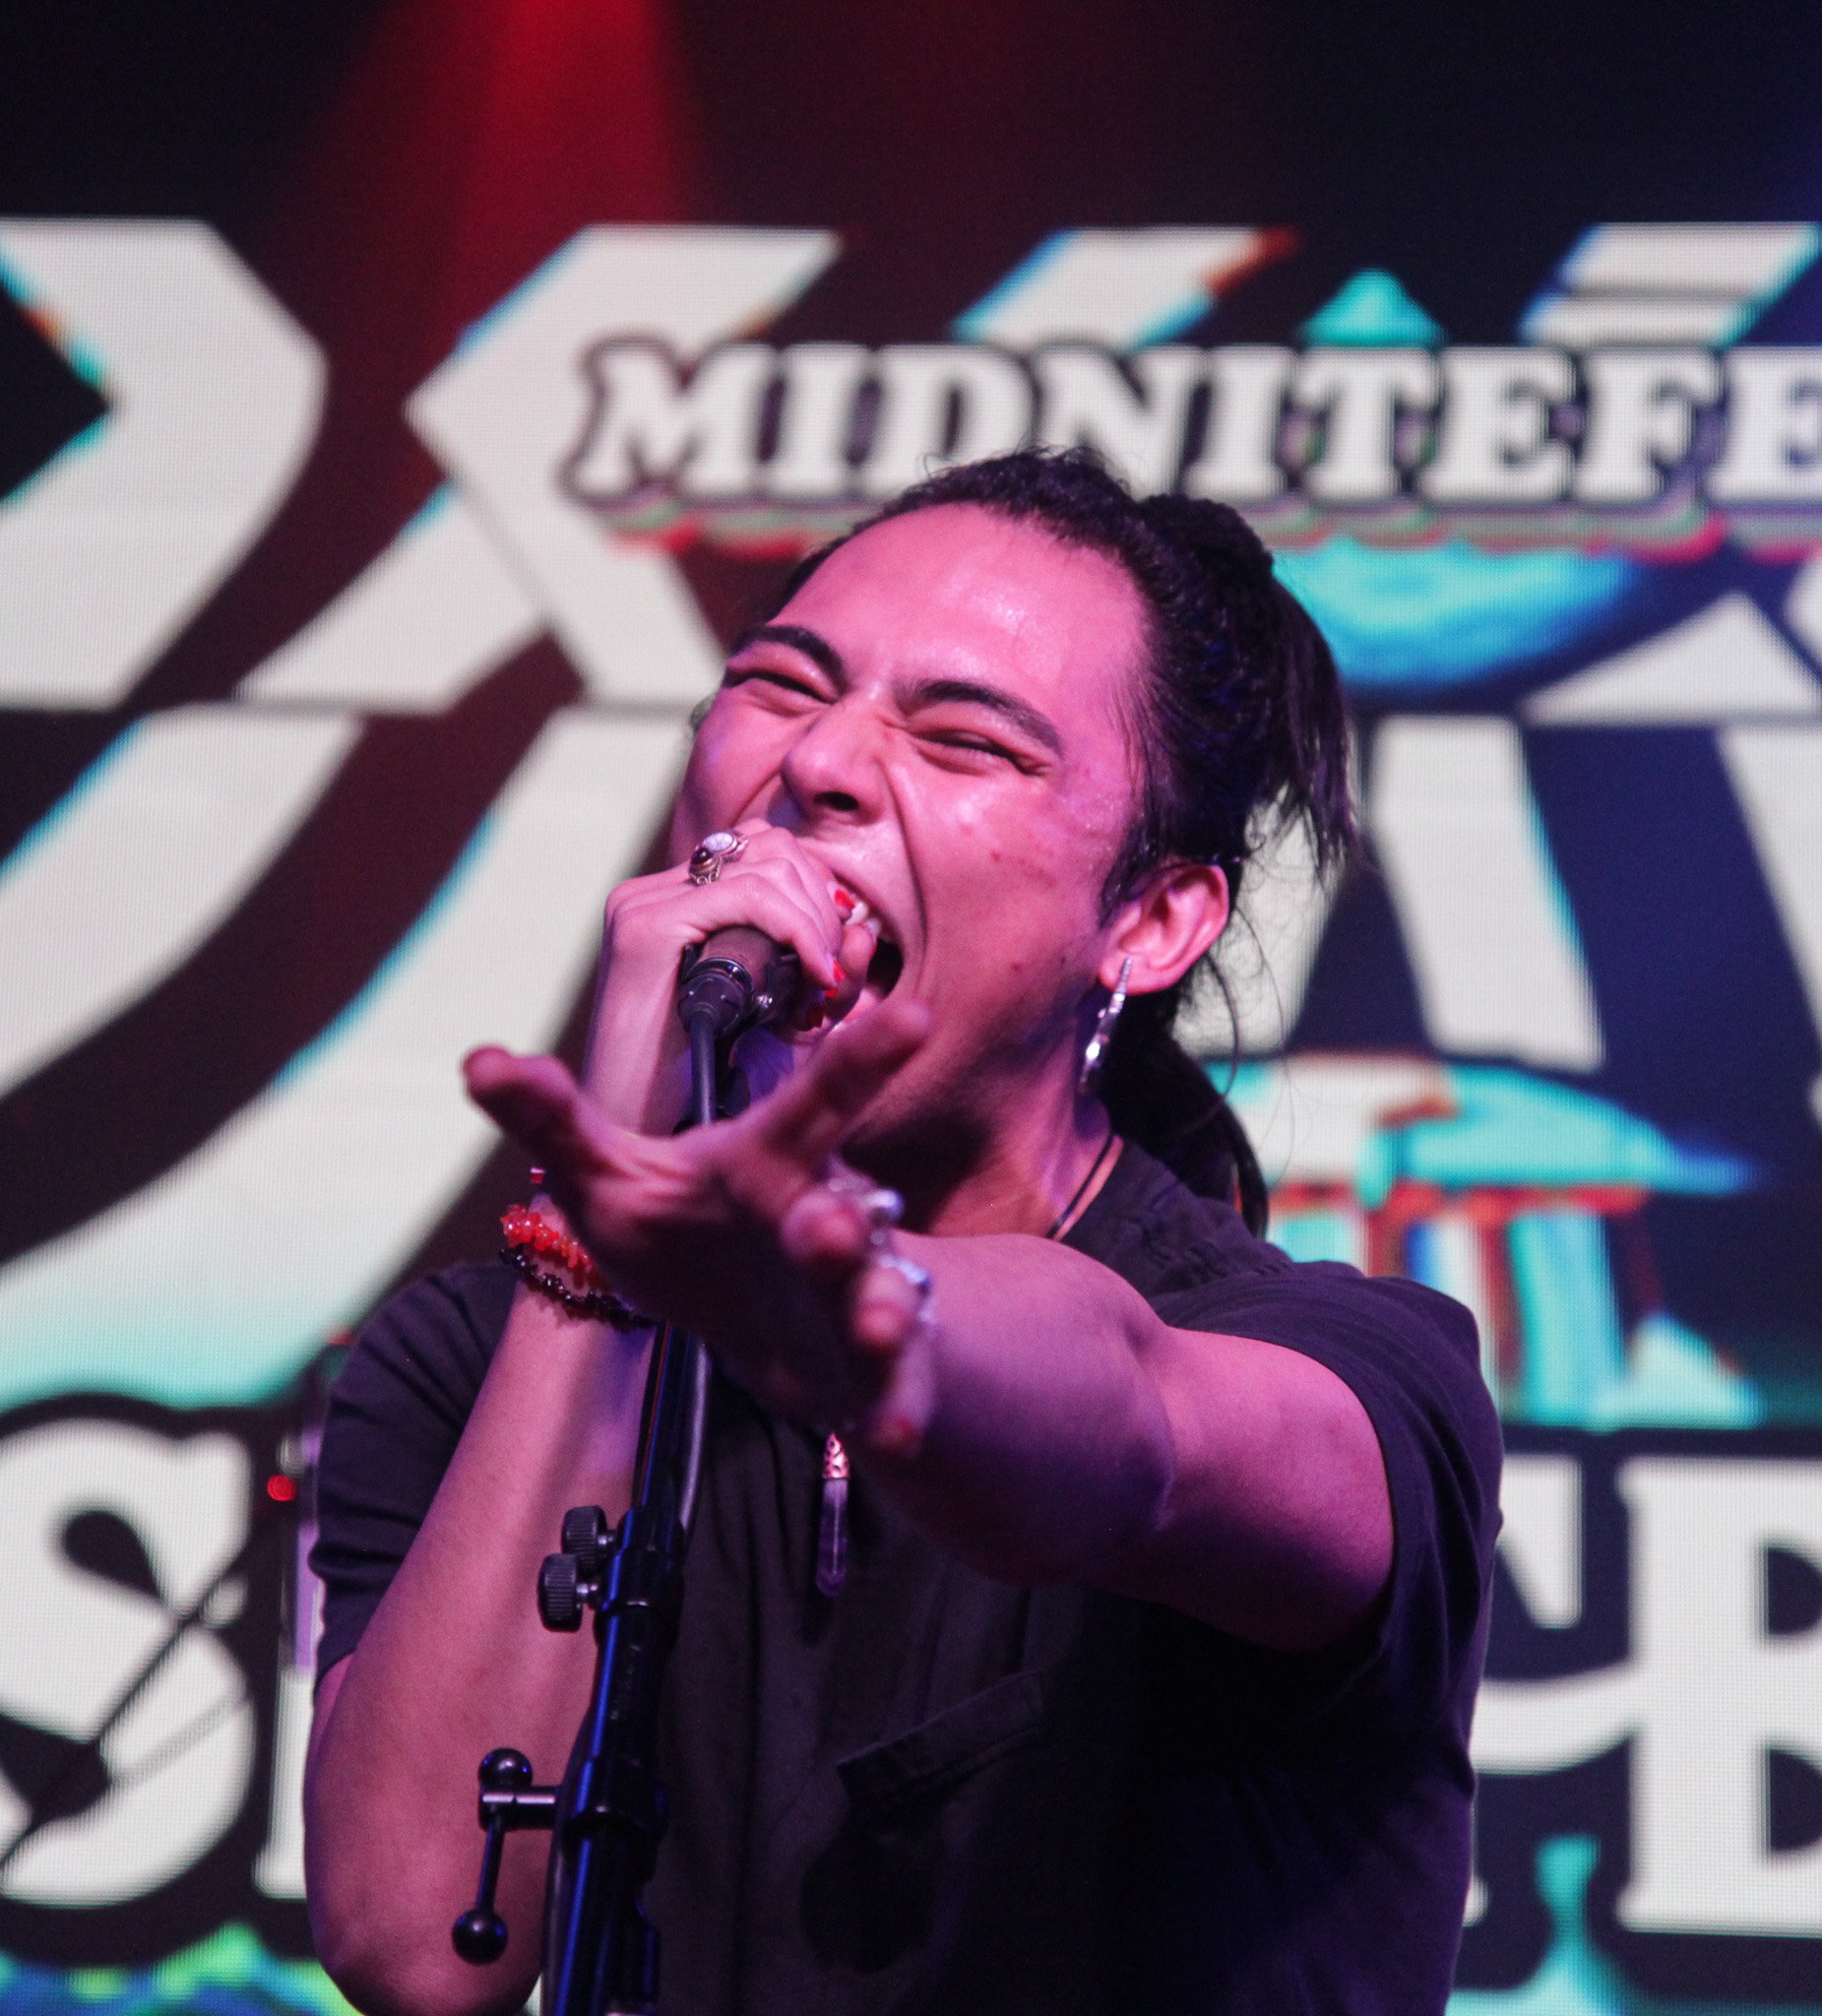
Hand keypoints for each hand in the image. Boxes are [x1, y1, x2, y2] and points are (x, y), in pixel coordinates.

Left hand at [466, 997, 939, 1450]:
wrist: (761, 1325)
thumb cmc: (690, 1227)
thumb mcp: (612, 1177)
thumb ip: (553, 1120)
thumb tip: (479, 1060)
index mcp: (772, 1161)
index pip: (818, 1101)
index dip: (865, 1057)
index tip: (915, 1016)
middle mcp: (824, 1221)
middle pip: (844, 1211)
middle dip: (842, 1220)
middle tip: (832, 1224)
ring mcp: (854, 1297)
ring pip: (878, 1296)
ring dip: (877, 1308)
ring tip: (876, 1327)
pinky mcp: (868, 1371)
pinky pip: (891, 1386)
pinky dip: (897, 1408)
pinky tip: (893, 1436)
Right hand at [585, 821, 881, 1132]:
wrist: (646, 1140)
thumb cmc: (710, 1093)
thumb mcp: (785, 1023)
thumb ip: (825, 975)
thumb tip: (862, 930)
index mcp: (678, 905)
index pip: (768, 851)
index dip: (819, 894)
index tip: (832, 958)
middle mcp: (655, 894)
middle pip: (773, 846)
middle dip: (822, 905)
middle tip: (829, 975)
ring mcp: (644, 905)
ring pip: (769, 863)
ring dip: (815, 921)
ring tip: (817, 983)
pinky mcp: (645, 928)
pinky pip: (749, 895)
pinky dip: (797, 929)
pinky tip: (811, 975)